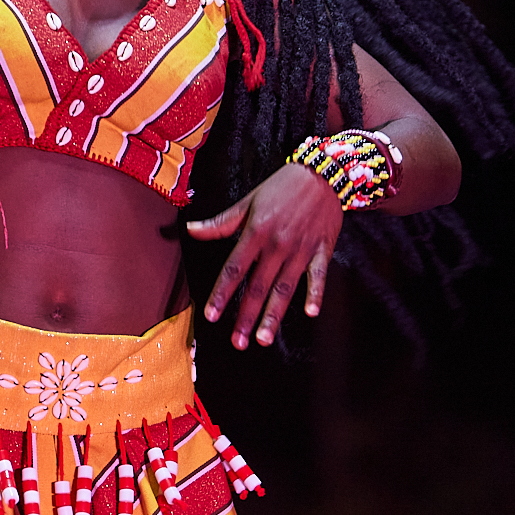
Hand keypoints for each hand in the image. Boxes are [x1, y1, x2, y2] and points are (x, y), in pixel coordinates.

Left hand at [186, 164, 342, 349]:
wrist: (323, 173)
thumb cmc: (282, 187)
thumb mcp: (248, 200)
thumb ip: (221, 222)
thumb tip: (191, 229)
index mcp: (256, 232)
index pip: (234, 268)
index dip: (222, 293)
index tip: (211, 316)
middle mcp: (277, 245)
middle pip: (257, 286)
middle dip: (246, 316)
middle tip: (237, 342)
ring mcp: (300, 249)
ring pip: (284, 288)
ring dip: (273, 315)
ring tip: (263, 338)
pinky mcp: (321, 250)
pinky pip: (318, 276)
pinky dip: (316, 293)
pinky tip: (311, 313)